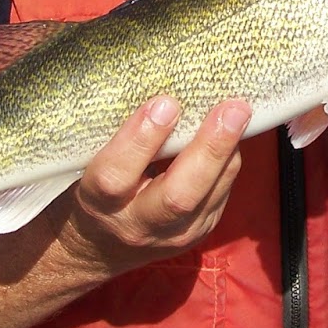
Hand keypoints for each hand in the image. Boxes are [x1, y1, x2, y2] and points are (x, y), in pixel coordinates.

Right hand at [56, 96, 250, 273]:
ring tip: (240, 112)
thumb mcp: (87, 163)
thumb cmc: (91, 189)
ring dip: (227, 151)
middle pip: (178, 197)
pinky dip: (228, 160)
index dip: (140, 140)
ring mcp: (172, 235)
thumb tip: (146, 79)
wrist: (96, 247)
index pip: (115, 177)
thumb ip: (111, 133)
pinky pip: (221, 194)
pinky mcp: (198, 233)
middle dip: (209, 149)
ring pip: (209, 196)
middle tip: (231, 109)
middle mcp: (136, 225)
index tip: (163, 102)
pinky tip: (232, 133)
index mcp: (98, 203)